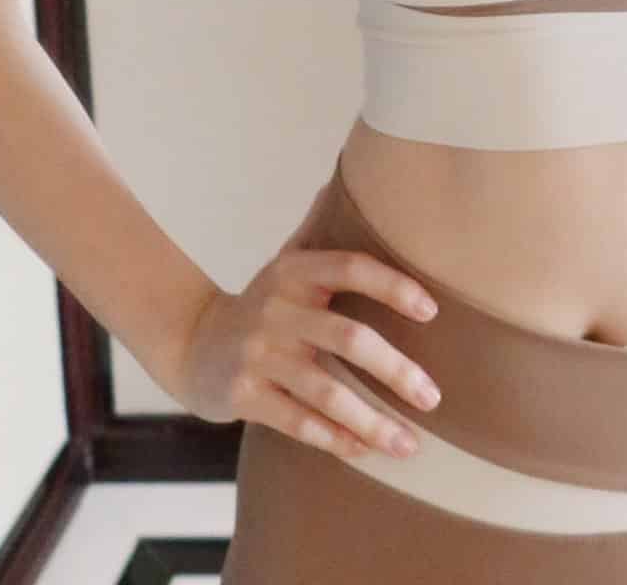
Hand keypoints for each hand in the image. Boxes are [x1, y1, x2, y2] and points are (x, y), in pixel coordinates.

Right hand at [172, 183, 442, 463]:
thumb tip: (355, 174)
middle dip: (396, 371)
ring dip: (372, 421)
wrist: (191, 344)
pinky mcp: (244, 395)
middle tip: (434, 397)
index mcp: (294, 271)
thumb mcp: (287, 262)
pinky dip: (334, 439)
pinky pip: (297, 422)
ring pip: (325, 391)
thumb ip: (321, 228)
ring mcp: (259, 355)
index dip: (394, 286)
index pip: (352, 268)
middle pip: (348, 338)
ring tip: (409, 444)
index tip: (433, 311)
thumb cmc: (261, 302)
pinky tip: (365, 452)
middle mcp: (277, 309)